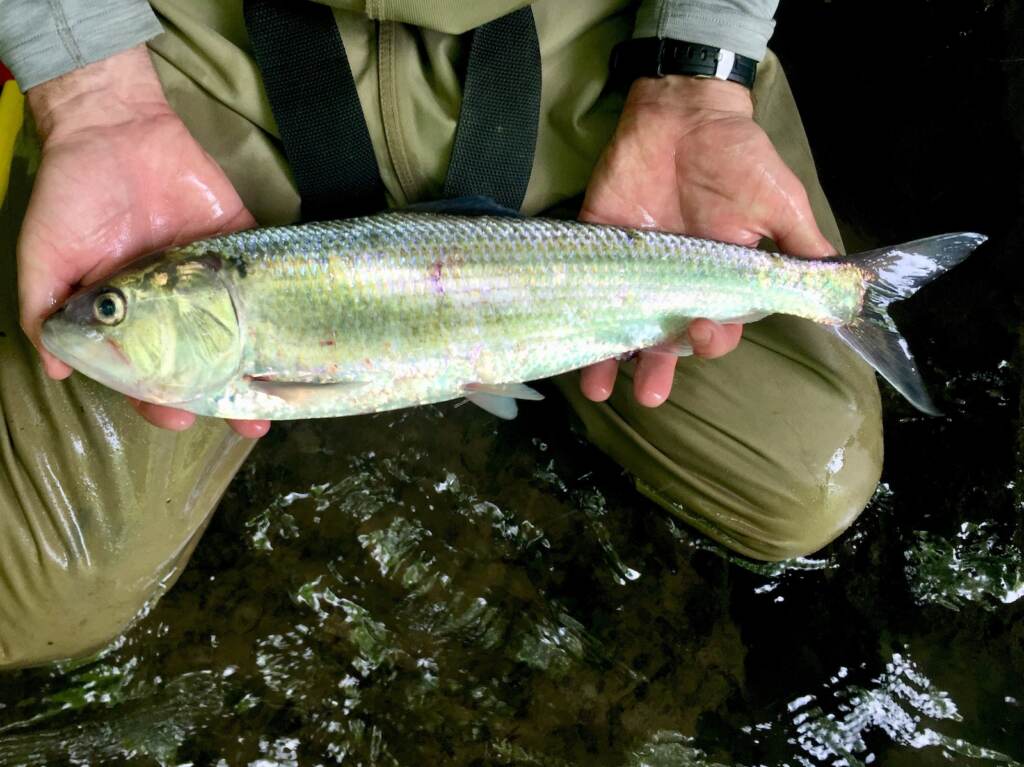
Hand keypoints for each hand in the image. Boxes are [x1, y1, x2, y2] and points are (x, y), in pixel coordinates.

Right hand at [18, 47, 268, 437]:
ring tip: (276, 398)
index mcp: (130, 315)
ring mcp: (210, 279)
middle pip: (203, 361)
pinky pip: (262, 285)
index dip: (162, 398)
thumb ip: (47, 313)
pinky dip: (279, 312)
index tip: (179, 418)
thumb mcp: (45, 257)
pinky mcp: (239, 248)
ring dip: (258, 368)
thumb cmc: (73, 195)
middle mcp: (174, 306)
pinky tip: (294, 341)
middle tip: (245, 420)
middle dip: (222, 395)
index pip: (149, 370)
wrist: (116, 128)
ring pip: (239, 334)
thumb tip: (57, 370)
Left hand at [579, 76, 835, 405]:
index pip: (716, 328)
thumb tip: (842, 292)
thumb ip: (800, 249)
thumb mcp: (779, 202)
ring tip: (598, 387)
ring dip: (610, 361)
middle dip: (658, 369)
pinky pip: (586, 290)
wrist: (684, 112)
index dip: (711, 339)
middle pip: (666, 340)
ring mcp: (634, 271)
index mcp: (719, 283)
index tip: (703, 331)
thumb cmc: (738, 158)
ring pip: (623, 327)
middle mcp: (675, 286)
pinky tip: (570, 342)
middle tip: (649, 392)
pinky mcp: (599, 249)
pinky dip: (578, 315)